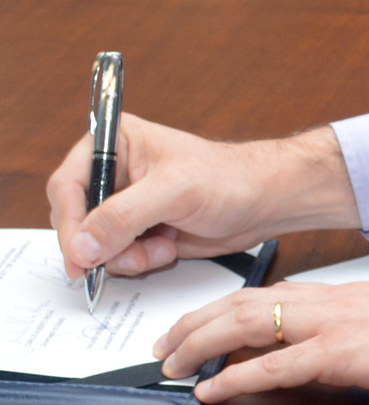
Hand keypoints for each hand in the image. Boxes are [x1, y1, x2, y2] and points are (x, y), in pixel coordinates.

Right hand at [48, 115, 359, 281]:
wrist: (265, 201)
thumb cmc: (230, 179)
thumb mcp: (174, 191)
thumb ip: (123, 216)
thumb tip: (81, 246)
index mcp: (114, 142)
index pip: (67, 185)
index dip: (68, 223)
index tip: (79, 254)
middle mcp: (115, 172)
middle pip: (75, 220)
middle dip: (101, 245)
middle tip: (130, 255)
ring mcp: (126, 204)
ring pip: (94, 245)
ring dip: (124, 257)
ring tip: (160, 248)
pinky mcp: (139, 230)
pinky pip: (117, 257)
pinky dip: (138, 262)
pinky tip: (169, 248)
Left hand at [154, 244, 368, 403]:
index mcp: (347, 291)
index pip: (275, 291)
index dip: (232, 305)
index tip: (205, 319)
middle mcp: (330, 302)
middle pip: (247, 302)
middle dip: (198, 321)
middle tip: (166, 344)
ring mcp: (331, 325)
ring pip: (248, 325)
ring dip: (202, 343)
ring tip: (173, 364)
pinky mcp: (338, 355)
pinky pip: (273, 367)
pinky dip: (235, 377)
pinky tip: (210, 389)